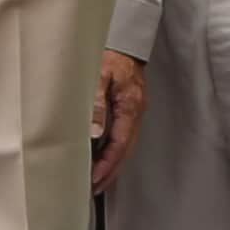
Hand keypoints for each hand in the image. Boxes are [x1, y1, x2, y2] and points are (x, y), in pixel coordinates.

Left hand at [90, 48, 145, 192]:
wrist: (124, 40)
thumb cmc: (111, 55)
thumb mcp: (100, 75)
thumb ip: (97, 102)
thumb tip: (95, 133)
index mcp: (131, 107)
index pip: (120, 144)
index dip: (107, 164)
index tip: (94, 179)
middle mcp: (135, 113)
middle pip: (125, 151)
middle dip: (110, 172)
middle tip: (94, 189)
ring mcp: (134, 112)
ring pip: (125, 146)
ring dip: (111, 164)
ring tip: (96, 180)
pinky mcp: (129, 109)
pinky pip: (122, 136)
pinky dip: (113, 150)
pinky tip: (101, 157)